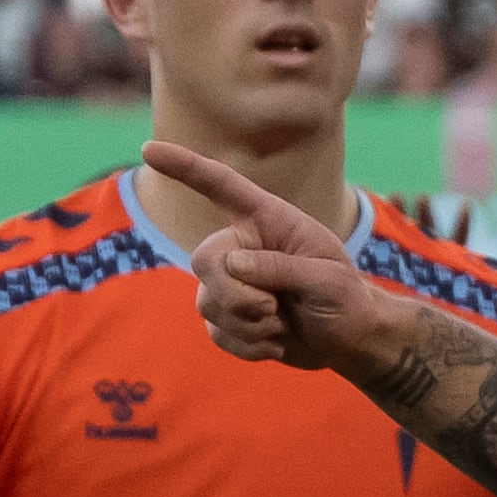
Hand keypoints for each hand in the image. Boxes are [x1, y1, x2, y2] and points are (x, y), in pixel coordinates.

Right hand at [149, 139, 392, 372]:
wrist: (347, 339)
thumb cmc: (344, 298)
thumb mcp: (328, 279)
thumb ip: (282, 267)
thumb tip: (231, 264)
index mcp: (268, 220)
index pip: (222, 186)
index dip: (185, 167)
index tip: (149, 149)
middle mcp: (241, 245)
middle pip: (205, 261)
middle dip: (237, 295)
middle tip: (274, 309)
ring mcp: (228, 282)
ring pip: (207, 303)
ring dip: (251, 325)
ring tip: (282, 323)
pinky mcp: (226, 316)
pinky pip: (216, 333)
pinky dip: (249, 347)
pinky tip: (276, 342)